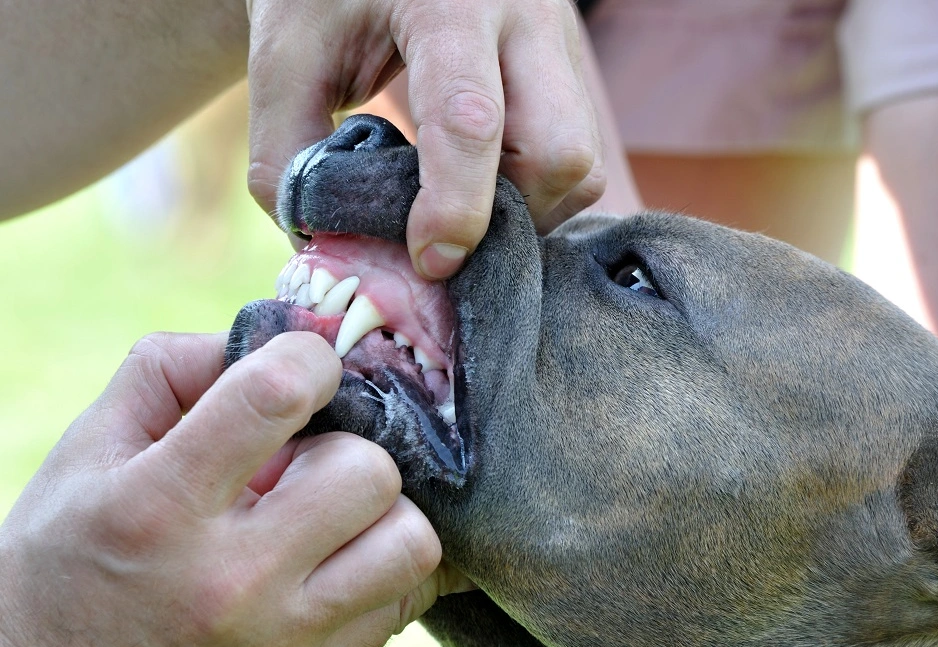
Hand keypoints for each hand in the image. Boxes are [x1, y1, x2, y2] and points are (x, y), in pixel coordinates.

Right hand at [0, 331, 457, 646]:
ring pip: (410, 544)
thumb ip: (174, 371)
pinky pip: (407, 600)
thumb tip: (281, 331)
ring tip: (330, 517)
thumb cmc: (72, 555)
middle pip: (369, 472)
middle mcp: (231, 582)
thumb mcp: (88, 451)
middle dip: (346, 449)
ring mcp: (284, 640)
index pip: (275, 396)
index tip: (306, 368)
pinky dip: (384, 568)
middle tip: (304, 466)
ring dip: (381, 514)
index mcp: (160, 507)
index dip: (309, 359)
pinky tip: (338, 560)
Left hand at [245, 0, 605, 278]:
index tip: (428, 260)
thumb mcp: (287, 61)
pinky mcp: (569, 66)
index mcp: (450, 3)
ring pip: (580, 163)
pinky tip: (484, 184)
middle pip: (561, 151)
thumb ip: (290, 155)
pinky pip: (578, 156)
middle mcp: (525, 17)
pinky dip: (535, 193)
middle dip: (508, 215)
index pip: (472, 119)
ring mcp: (559, 41)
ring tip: (463, 205)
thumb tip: (325, 248)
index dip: (454, 208)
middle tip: (447, 229)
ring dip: (526, 210)